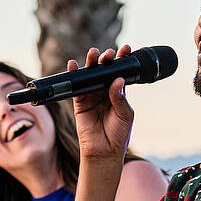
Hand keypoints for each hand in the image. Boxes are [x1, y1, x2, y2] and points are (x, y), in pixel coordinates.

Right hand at [69, 45, 135, 163]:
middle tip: (109, 54)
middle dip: (106, 60)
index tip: (126, 49)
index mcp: (119, 93)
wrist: (104, 151)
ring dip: (91, 64)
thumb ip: (120, 98)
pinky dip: (74, 75)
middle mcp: (105, 92)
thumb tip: (117, 80)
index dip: (123, 61)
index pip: (120, 73)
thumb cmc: (118, 134)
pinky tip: (73, 65)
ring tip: (93, 54)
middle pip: (105, 71)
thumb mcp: (125, 115)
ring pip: (91, 76)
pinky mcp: (80, 102)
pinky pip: (77, 86)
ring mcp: (92, 96)